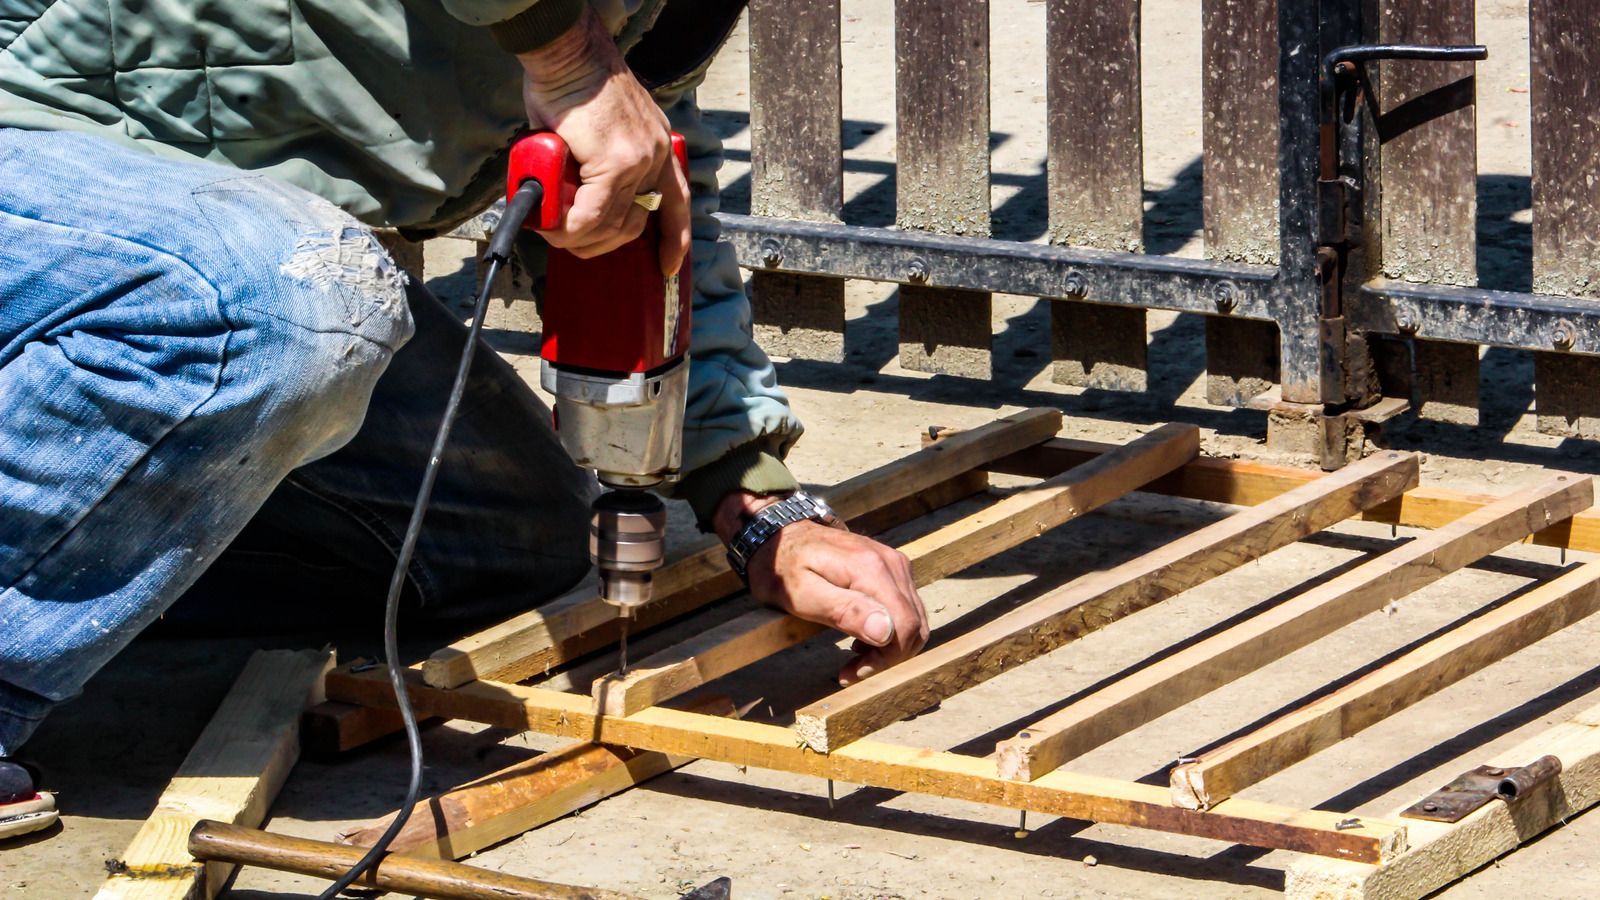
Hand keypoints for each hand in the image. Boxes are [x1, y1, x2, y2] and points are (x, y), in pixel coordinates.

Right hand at [517, 7, 690, 273]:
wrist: (567, 53)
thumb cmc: (573, 86)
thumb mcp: (602, 130)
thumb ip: (599, 165)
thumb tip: (577, 200)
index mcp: (659, 148)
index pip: (677, 206)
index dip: (673, 242)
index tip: (666, 266)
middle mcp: (656, 156)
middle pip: (633, 225)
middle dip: (598, 242)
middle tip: (568, 237)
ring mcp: (638, 160)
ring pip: (609, 225)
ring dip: (575, 235)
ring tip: (551, 226)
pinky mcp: (614, 163)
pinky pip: (590, 215)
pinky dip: (567, 227)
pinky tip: (551, 224)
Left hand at [714, 493, 930, 685]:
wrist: (780, 535)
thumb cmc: (784, 569)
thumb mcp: (802, 595)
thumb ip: (844, 611)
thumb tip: (886, 632)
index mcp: (871, 570)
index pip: (903, 626)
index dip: (884, 658)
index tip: (851, 672)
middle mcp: (892, 563)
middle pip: (914, 625)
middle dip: (887, 656)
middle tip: (851, 670)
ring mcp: (895, 563)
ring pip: (914, 619)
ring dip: (889, 646)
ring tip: (855, 656)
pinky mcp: (893, 567)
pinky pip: (906, 607)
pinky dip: (891, 630)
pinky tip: (863, 637)